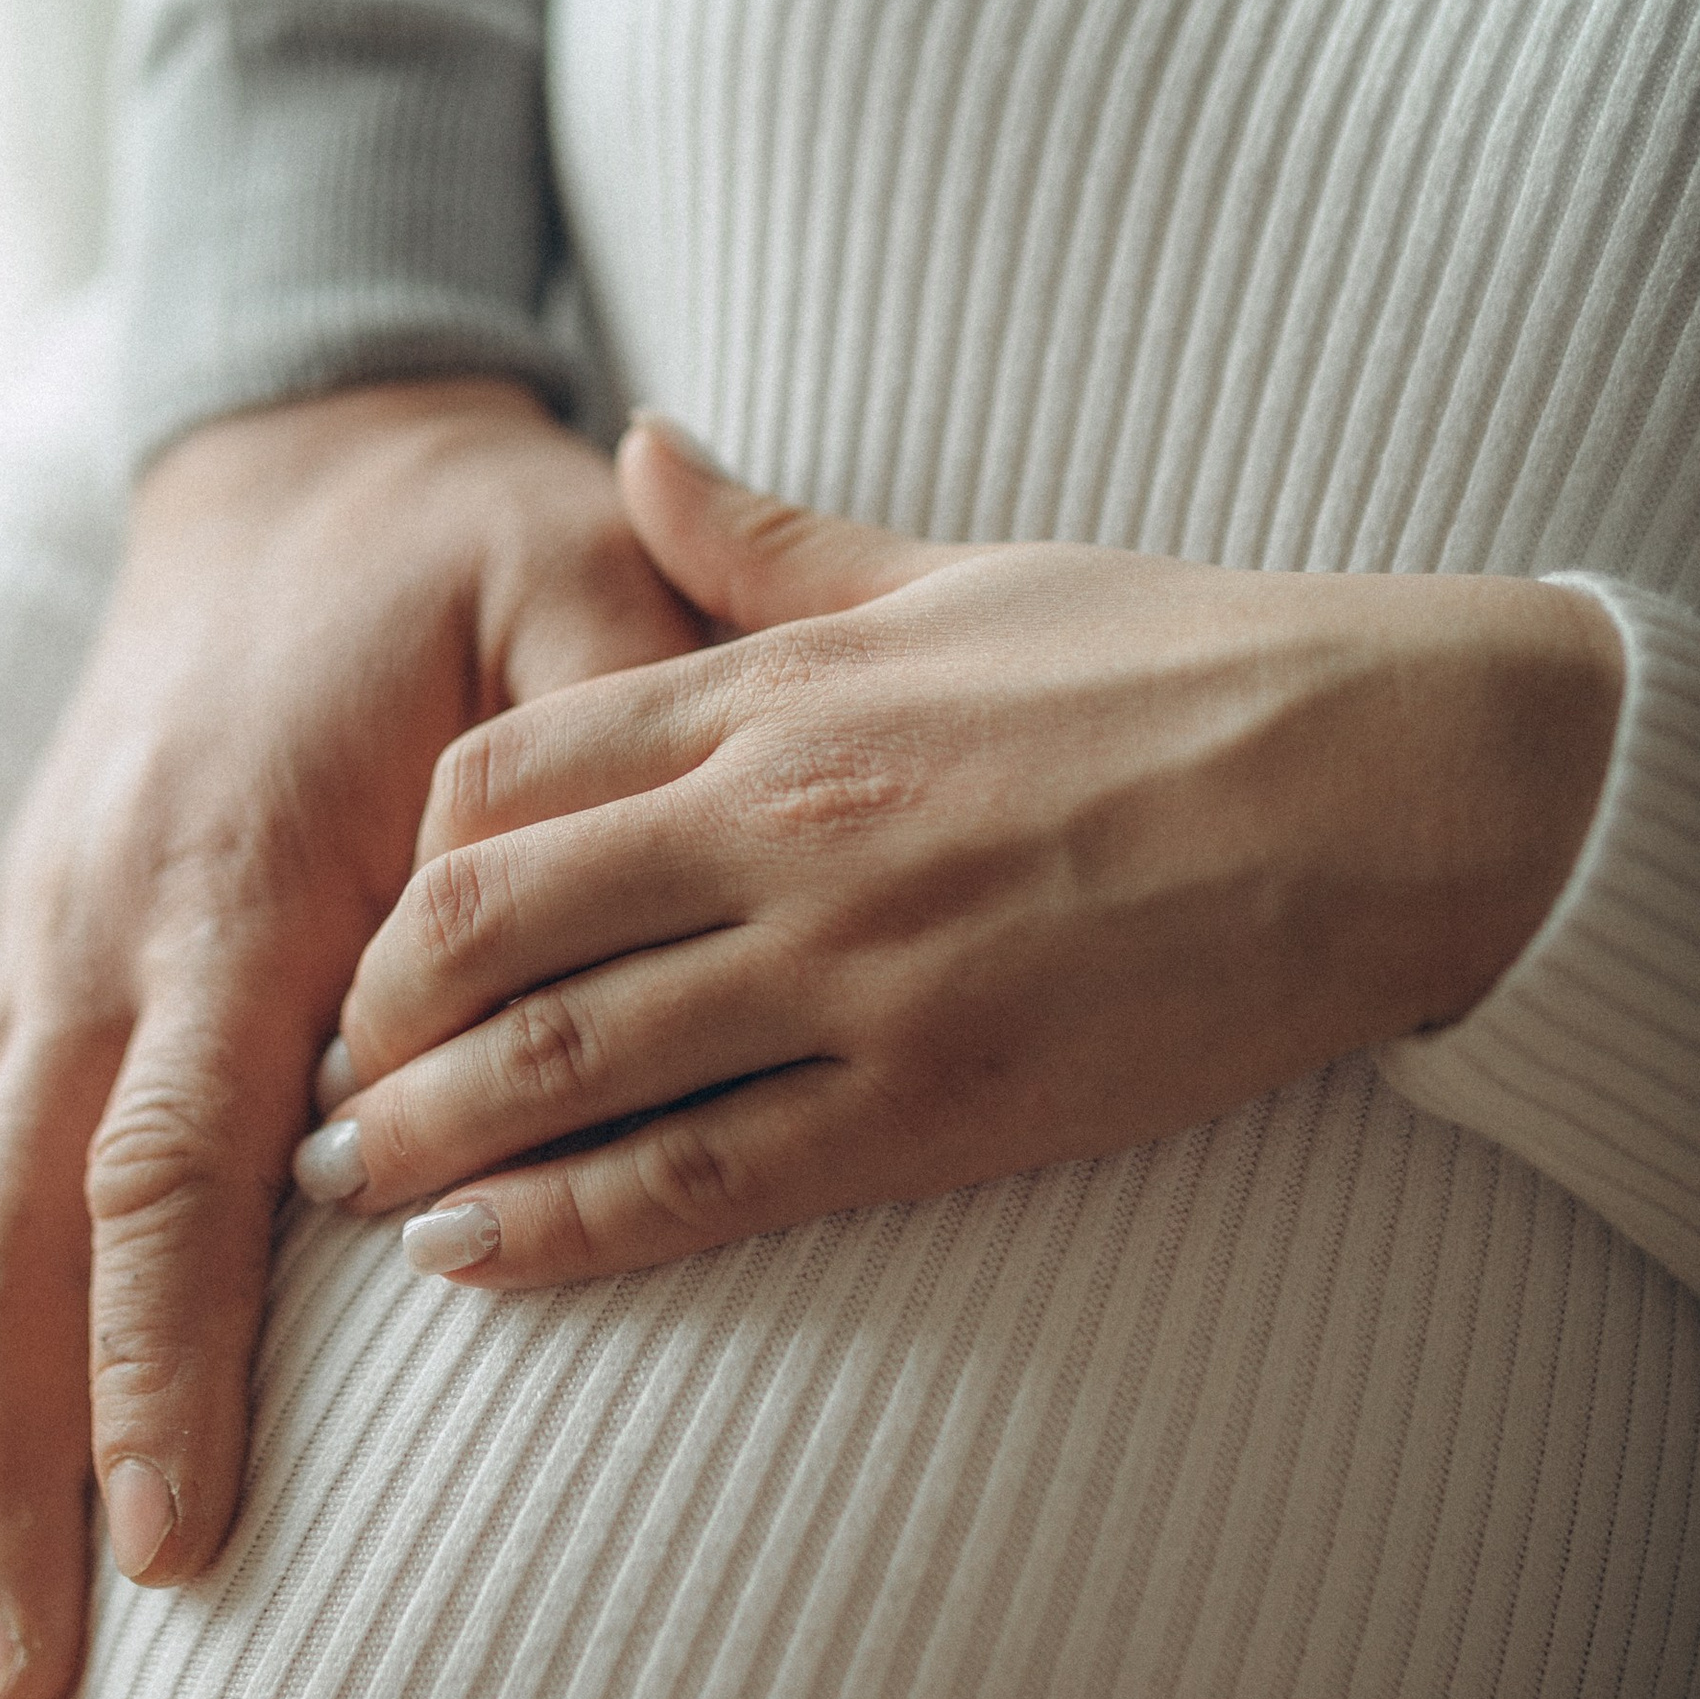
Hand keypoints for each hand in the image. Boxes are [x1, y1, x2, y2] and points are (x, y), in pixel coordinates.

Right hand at [0, 380, 700, 1698]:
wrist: (301, 454)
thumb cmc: (470, 542)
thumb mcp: (583, 583)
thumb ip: (620, 741)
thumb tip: (615, 925)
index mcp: (231, 867)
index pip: (168, 1160)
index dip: (158, 1365)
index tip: (173, 1554)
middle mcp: (95, 927)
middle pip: (11, 1233)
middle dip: (5, 1471)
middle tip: (16, 1695)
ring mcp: (37, 948)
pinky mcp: (22, 964)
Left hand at [292, 419, 1622, 1278]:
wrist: (1383, 784)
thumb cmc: (1174, 665)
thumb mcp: (948, 568)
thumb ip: (764, 538)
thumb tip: (638, 446)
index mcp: (779, 689)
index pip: (503, 771)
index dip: (401, 867)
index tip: (371, 933)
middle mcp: (784, 821)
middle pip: (486, 920)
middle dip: (373, 1013)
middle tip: (316, 1080)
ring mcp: (851, 969)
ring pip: (564, 1058)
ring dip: (424, 1133)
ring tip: (343, 1184)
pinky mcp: (930, 1100)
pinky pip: (698, 1175)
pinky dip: (563, 1223)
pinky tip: (476, 1252)